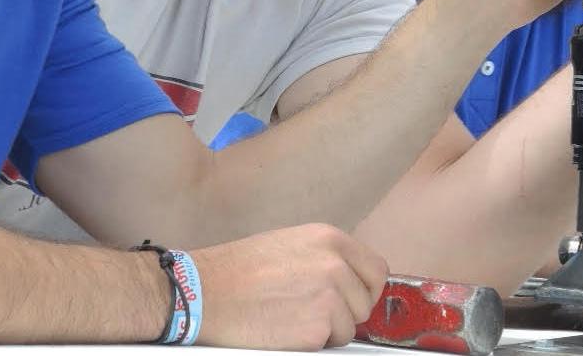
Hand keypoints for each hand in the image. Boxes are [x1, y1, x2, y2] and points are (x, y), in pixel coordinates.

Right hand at [194, 223, 387, 349]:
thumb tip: (350, 281)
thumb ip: (326, 259)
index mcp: (330, 239)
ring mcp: (329, 297)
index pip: (377, 270)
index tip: (353, 298)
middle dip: (345, 313)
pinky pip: (327, 345)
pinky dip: (308, 344)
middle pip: (365, 303)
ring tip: (289, 317)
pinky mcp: (317, 328)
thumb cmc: (237, 270)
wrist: (205, 292)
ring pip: (348, 328)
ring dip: (325, 331)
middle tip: (310, 312)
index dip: (365, 289)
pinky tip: (282, 328)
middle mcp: (335, 265)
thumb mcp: (290, 244)